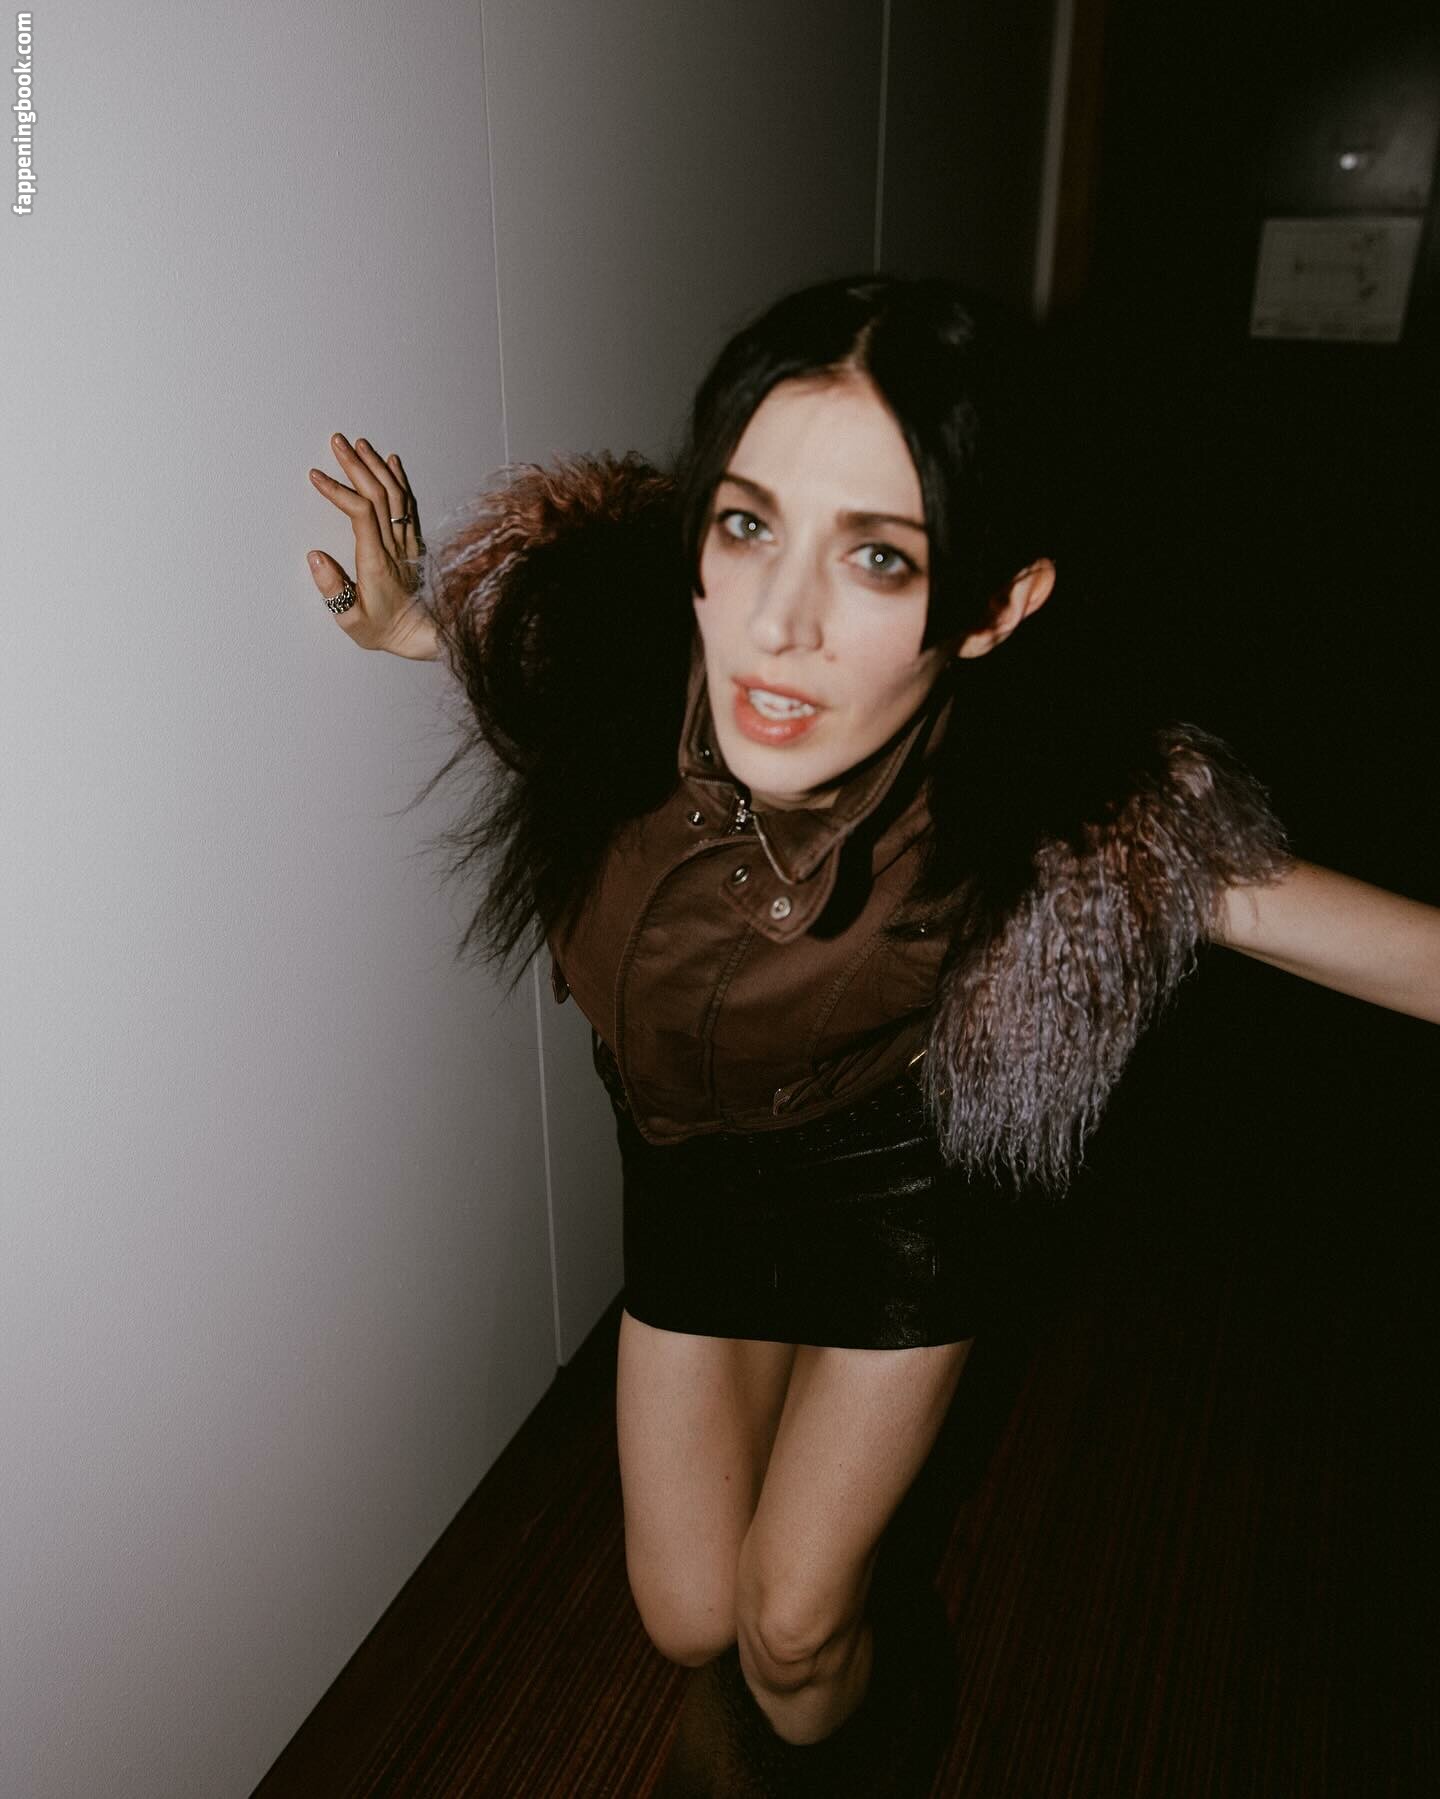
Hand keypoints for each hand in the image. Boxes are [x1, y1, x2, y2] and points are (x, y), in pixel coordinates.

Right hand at [306, 433, 437, 658]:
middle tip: (337, 442)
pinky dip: (400, 480)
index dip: (338, 490)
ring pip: (395, 495)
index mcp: (376, 560)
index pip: (359, 513)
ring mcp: (406, 542)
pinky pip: (409, 505)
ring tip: (360, 444)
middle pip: (377, 494)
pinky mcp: (413, 544)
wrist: (423, 636)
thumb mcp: (352, 620)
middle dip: (355, 465)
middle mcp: (394, 546)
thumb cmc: (385, 630)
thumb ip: (333, 589)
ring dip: (376, 466)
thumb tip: (315, 557)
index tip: (316, 476)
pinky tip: (392, 463)